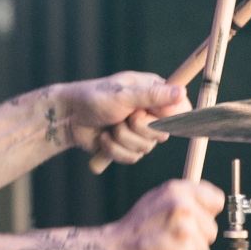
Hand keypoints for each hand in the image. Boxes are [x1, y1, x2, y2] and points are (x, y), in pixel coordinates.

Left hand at [48, 72, 190, 167]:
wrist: (69, 117)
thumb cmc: (95, 98)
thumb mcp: (124, 94)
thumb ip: (153, 96)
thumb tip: (182, 92)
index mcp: (154, 93)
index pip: (181, 109)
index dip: (174, 118)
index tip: (159, 117)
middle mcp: (150, 112)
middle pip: (163, 133)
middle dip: (139, 128)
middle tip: (125, 116)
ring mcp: (139, 131)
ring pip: (146, 148)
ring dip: (122, 138)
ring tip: (110, 126)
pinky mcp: (127, 147)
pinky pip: (132, 158)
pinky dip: (114, 149)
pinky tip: (104, 138)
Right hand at [103, 177, 221, 249]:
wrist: (117, 246)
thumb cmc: (137, 225)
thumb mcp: (158, 198)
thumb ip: (184, 196)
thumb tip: (209, 201)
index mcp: (177, 189)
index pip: (216, 199)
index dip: (207, 211)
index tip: (197, 218)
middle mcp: (183, 204)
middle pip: (212, 226)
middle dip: (198, 234)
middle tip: (175, 236)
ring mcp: (185, 226)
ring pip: (206, 243)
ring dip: (192, 248)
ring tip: (170, 245)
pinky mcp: (185, 247)